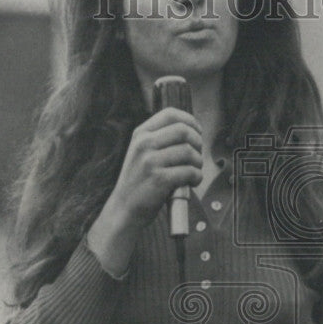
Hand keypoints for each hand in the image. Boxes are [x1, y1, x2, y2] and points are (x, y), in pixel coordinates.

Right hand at [110, 107, 202, 228]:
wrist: (124, 209)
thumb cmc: (139, 183)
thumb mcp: (141, 153)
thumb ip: (160, 139)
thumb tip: (192, 131)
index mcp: (141, 134)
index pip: (171, 114)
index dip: (190, 121)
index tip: (197, 133)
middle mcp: (144, 144)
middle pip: (183, 131)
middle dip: (198, 143)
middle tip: (196, 157)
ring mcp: (151, 161)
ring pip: (189, 152)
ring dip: (198, 163)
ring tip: (194, 172)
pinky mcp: (159, 179)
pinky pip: (189, 171)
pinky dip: (197, 177)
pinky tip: (192, 183)